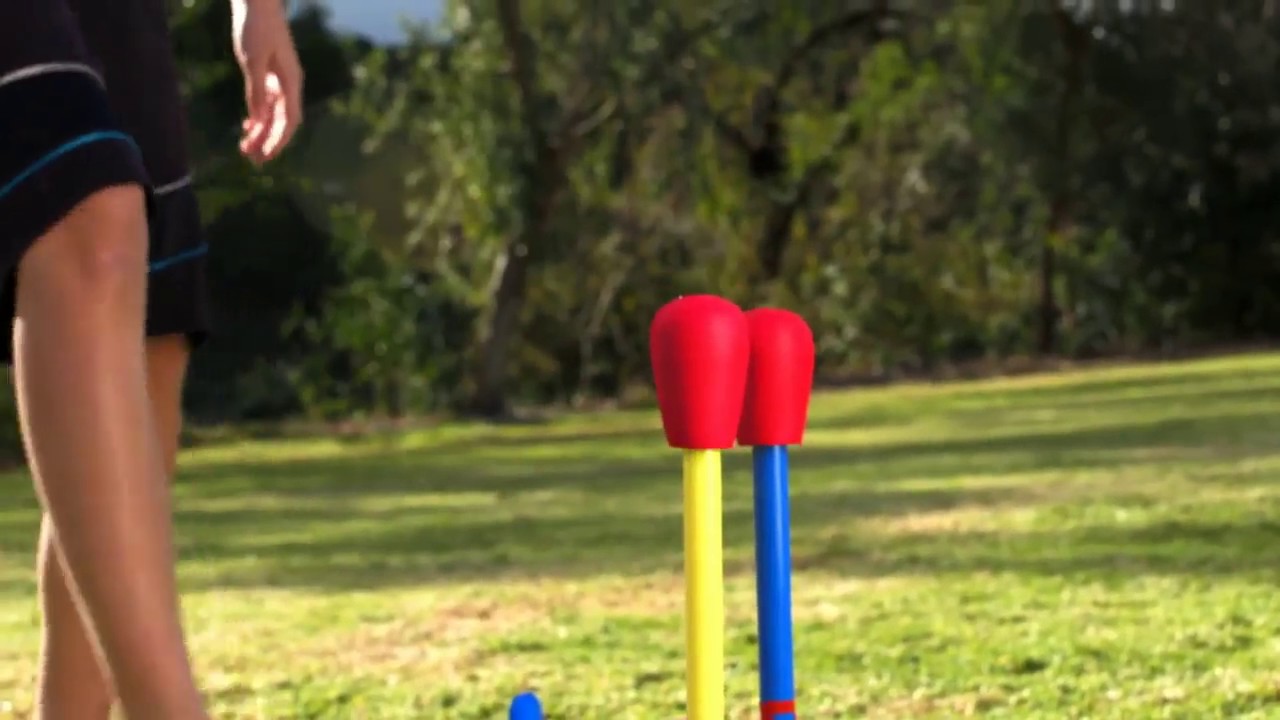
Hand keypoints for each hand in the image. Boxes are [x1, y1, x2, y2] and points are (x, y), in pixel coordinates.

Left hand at [231, 0, 303, 163]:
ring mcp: (280, 80)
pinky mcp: (270, 75)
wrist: (257, 4)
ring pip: (273, 115)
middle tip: (252, 161)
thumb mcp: (252, 60)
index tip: (266, 156)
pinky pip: (267, 103)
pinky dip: (259, 117)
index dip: (279, 141)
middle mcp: (289, 84)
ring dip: (262, 133)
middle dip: (269, 142)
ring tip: (246, 149)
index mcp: (291, 82)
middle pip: (282, 122)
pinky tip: (248, 128)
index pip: (289, 121)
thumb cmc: (256, 28)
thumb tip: (259, 120)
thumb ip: (257, 91)